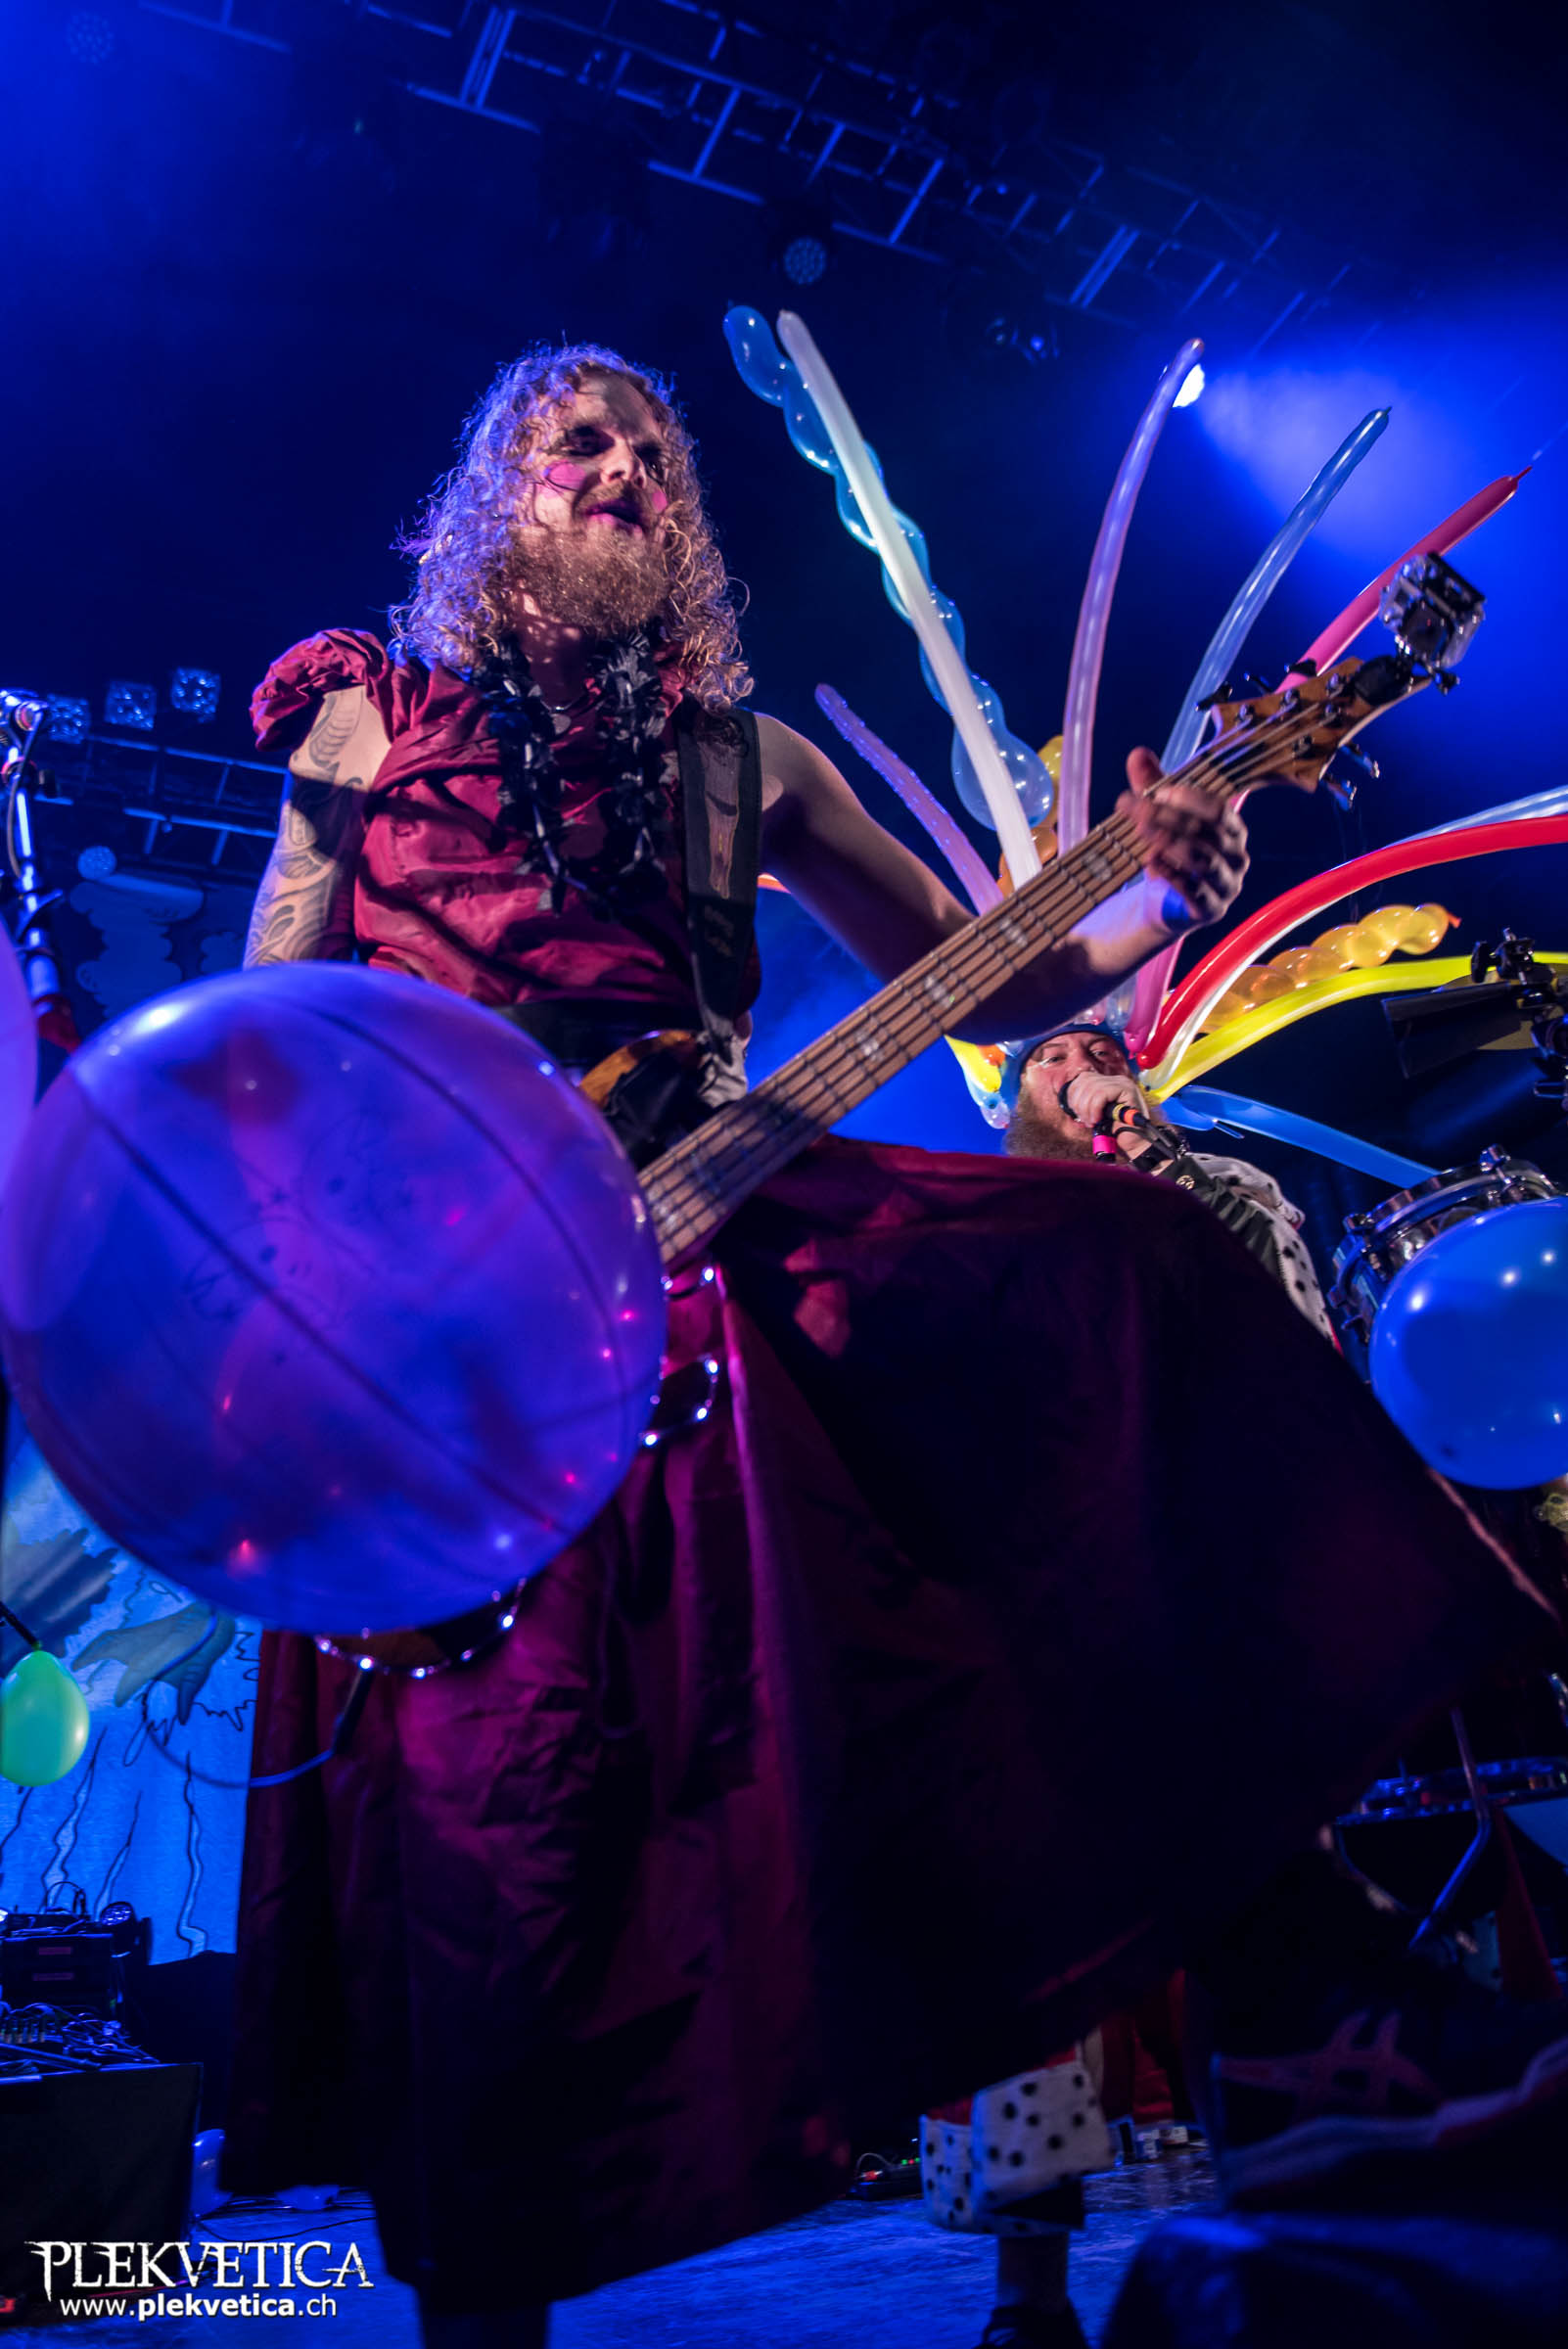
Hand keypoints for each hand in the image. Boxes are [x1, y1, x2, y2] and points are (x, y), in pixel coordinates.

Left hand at [1061, 1069, 1154, 1155]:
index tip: (1076, 1113)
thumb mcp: (1095, 1114)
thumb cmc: (1116, 1130)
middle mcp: (1116, 1079)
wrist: (1135, 1143)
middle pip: (1085, 1080)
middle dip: (1079, 1103)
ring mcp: (1123, 1083)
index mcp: (1108, 1082)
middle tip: (1085, 1120)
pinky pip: (1101, 1094)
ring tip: (1092, 1122)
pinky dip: (1095, 1108)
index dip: (1074, 1095)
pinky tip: (1098, 1119)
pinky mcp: (1128, 1090)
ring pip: (1092, 1088)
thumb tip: (1069, 1100)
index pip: (1083, 1078)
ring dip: (1086, 1109)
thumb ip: (1086, 1103)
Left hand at [1119, 747, 1248, 932]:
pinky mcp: (1211, 909)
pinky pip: (1195, 891)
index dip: (1190, 799)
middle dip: (1170, 818)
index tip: (1157, 792)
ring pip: (1203, 861)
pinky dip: (1172, 875)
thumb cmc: (1170, 854)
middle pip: (1206, 833)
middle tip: (1136, 808)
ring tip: (1142, 830)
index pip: (1219, 810)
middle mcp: (1236, 857)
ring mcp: (1227, 885)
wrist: (1164, 904)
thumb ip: (1152, 787)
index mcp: (1232, 830)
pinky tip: (1151, 861)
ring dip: (1170, 844)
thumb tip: (1138, 754)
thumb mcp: (1160, 819)